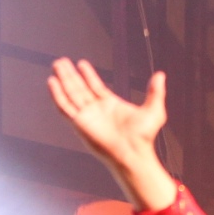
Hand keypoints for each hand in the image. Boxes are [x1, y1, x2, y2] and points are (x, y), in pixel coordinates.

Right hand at [46, 59, 176, 212]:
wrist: (133, 153)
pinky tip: (52, 81)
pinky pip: (64, 107)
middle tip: (61, 61)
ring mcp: (86, 116)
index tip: (81, 63)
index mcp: (110, 105)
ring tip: (56, 64)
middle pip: (79, 88)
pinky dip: (57, 94)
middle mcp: (96, 110)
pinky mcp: (79, 123)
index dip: (88, 75)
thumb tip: (161, 75)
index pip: (95, 87)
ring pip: (70, 93)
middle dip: (70, 74)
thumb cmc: (144, 137)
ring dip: (63, 79)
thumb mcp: (154, 110)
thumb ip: (155, 92)